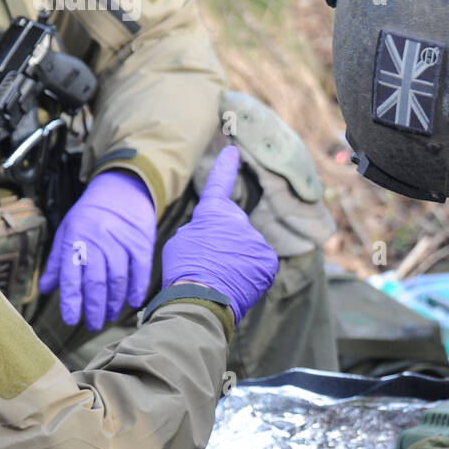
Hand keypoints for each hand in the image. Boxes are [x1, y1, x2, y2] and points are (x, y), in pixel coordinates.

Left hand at [40, 170, 155, 330]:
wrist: (122, 189)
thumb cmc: (90, 214)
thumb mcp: (67, 232)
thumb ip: (59, 262)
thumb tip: (45, 289)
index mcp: (75, 240)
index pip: (72, 276)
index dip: (72, 300)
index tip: (72, 319)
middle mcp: (98, 241)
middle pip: (96, 281)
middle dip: (95, 308)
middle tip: (94, 325)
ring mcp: (121, 241)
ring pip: (118, 279)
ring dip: (115, 302)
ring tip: (111, 316)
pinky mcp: (141, 242)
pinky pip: (140, 270)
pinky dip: (137, 288)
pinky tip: (132, 302)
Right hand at [161, 146, 277, 322]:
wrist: (201, 297)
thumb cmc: (183, 270)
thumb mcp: (181, 242)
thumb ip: (200, 231)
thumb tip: (213, 236)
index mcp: (212, 212)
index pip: (219, 184)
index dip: (225, 167)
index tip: (233, 151)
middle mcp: (238, 220)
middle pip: (233, 228)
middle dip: (225, 241)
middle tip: (209, 262)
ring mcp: (256, 240)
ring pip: (247, 247)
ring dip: (237, 258)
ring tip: (220, 276)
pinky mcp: (268, 260)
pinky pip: (259, 263)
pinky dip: (250, 272)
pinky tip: (236, 282)